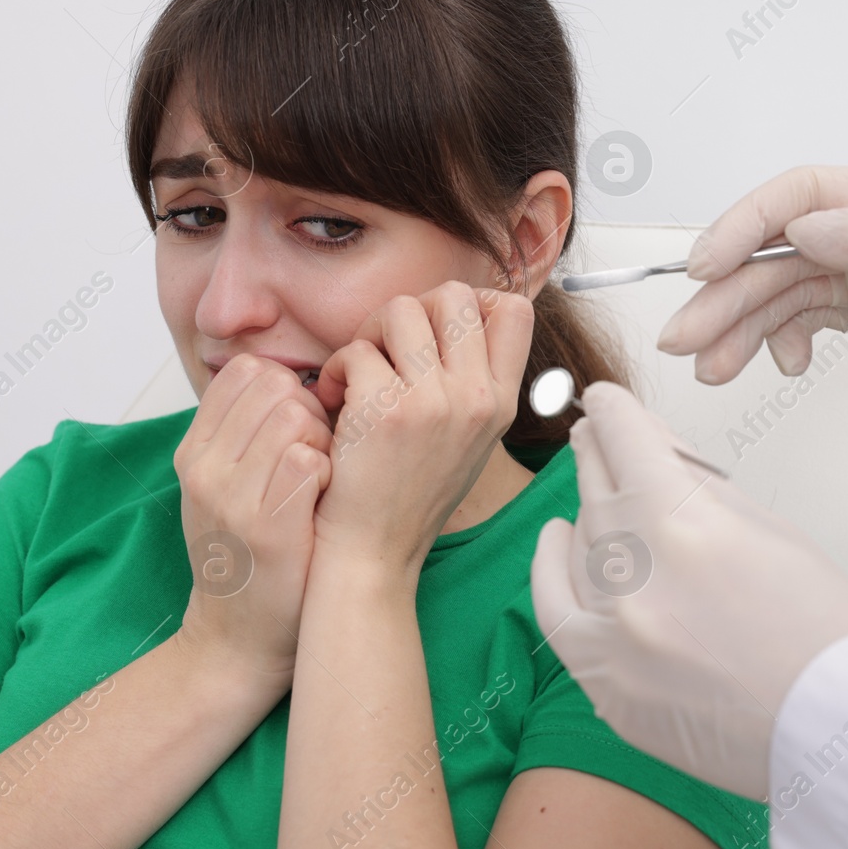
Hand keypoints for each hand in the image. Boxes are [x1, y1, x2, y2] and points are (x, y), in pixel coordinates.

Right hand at [172, 355, 333, 683]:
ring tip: (325, 475)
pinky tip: (329, 499)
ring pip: (297, 416)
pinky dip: (332, 472)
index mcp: (193, 452)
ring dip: (326, 439)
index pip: (245, 372)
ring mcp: (232, 498)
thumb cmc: (245, 556)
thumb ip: (241, 432)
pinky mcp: (269, 527)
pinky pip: (313, 460)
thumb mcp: (219, 487)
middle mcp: (204, 469)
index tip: (299, 424)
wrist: (237, 639)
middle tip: (319, 451)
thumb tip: (289, 378)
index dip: (286, 386)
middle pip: (276, 386)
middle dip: (311, 407)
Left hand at [309, 281, 533, 584]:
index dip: (473, 300)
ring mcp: (434, 403)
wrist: (373, 554)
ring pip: (401, 309)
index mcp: (500, 404)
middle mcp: (476, 399)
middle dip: (410, 310)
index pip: (514, 311)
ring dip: (368, 334)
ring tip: (356, 374)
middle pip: (454, 295)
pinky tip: (333, 402)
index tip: (436, 326)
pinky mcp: (385, 411)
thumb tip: (456, 317)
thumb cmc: (409, 495)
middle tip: (385, 349)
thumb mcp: (466, 440)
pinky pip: (356, 350)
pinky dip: (335, 369)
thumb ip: (469, 383)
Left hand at [530, 381, 847, 800]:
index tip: (606, 403)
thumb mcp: (770, 529)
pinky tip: (557, 539)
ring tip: (600, 491)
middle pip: (597, 486)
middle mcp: (636, 573)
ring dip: (592, 511)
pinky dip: (552, 568)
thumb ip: (698, 485)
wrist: (842, 734)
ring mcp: (613, 633)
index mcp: (683, 521)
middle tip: (595, 437)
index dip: (613, 412)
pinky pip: (556, 610)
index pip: (623, 438)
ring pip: (582, 544)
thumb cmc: (828, 636)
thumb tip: (651, 450)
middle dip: (598, 453)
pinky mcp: (605, 683)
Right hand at [658, 165, 847, 470]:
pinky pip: (801, 317)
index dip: (745, 225)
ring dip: (739, 326)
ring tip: (709, 368)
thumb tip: (801, 227)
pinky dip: (775, 341)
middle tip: (682, 337)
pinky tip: (776, 368)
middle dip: (726, 292)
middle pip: (780, 250)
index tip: (704, 267)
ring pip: (782, 289)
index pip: (805, 195)